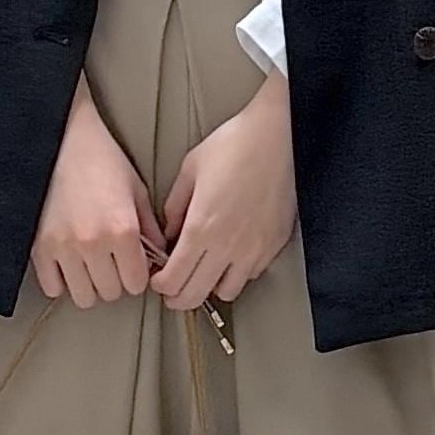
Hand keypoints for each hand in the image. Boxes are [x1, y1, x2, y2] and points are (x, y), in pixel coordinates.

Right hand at [31, 69, 168, 307]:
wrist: (63, 140)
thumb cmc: (103, 160)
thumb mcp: (136, 189)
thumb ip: (150, 227)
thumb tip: (158, 257)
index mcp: (123, 229)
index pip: (137, 283)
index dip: (138, 275)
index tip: (134, 265)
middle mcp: (93, 243)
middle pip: (110, 293)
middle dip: (115, 279)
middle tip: (113, 261)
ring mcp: (63, 247)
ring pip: (83, 296)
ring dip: (90, 283)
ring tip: (91, 263)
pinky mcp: (39, 247)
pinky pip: (53, 287)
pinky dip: (62, 280)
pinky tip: (69, 262)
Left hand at [149, 68, 295, 309]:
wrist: (277, 137)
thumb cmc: (232, 145)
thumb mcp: (190, 170)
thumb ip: (174, 206)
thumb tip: (169, 234)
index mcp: (201, 228)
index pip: (174, 280)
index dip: (160, 286)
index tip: (157, 280)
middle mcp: (228, 246)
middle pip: (196, 296)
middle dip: (178, 297)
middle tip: (172, 288)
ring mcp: (254, 249)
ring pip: (227, 292)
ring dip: (210, 286)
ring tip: (205, 270)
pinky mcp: (274, 245)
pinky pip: (251, 273)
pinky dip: (237, 272)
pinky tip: (231, 253)